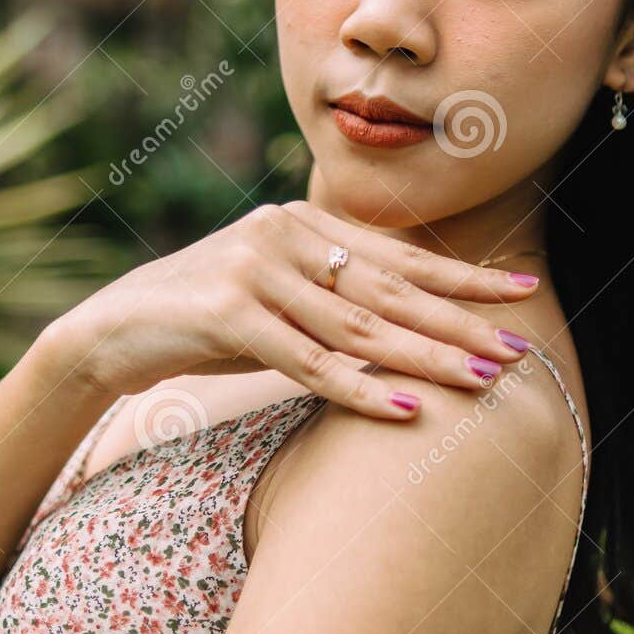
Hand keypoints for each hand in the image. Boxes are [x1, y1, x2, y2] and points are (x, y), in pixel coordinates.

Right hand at [43, 199, 539, 420]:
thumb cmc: (205, 319)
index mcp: (302, 223)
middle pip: (390, 290)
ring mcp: (256, 269)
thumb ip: (330, 294)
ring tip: (480, 381)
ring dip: (426, 358)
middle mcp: (285, 234)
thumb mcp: (274, 293)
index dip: (462, 276)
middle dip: (458, 322)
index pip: (398, 255)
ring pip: (359, 327)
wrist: (114, 328)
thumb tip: (405, 322)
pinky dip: (361, 390)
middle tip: (515, 349)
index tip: (519, 291)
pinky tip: (405, 410)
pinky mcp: (229, 312)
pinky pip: (310, 362)